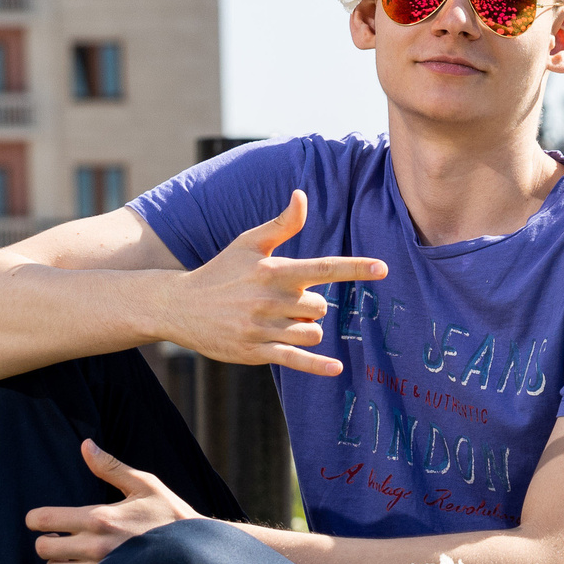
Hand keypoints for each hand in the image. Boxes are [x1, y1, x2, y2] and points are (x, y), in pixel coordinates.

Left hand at [26, 440, 200, 563]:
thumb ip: (110, 467)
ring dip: (56, 562)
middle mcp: (96, 546)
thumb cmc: (170, 514)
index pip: (45, 521)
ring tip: (69, 553)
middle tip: (55, 535)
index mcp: (100, 517)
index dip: (35, 519)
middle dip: (45, 540)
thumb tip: (85, 445)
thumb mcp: (145, 484)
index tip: (40, 519)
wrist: (195, 551)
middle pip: (43, 549)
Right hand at [161, 189, 385, 375]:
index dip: (355, 268)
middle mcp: (270, 300)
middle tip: (282, 302)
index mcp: (273, 271)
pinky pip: (296, 360)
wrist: (179, 306)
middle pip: (320, 307)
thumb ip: (282, 224)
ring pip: (312, 332)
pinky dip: (318, 365)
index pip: (323, 268)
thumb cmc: (221, 271)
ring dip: (306, 328)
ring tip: (279, 321)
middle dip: (310, 306)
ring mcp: (262, 328)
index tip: (383, 268)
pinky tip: (337, 368)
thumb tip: (302, 195)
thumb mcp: (248, 243)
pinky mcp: (256, 352)